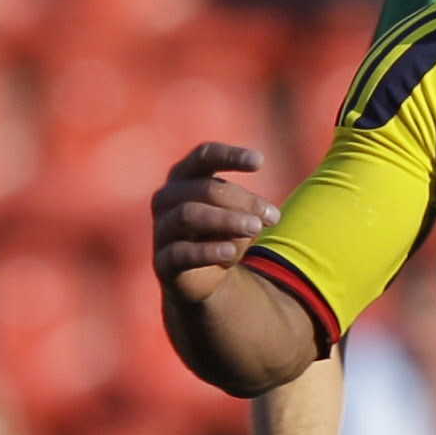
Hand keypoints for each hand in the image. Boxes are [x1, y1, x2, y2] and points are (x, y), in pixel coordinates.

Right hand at [154, 142, 279, 302]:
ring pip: (189, 215)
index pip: (203, 156)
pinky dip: (207, 251)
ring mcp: (162, 229)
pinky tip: (230, 253)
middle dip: (243, 200)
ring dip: (226, 220)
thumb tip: (267, 215)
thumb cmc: (223, 234)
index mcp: (185, 177)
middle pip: (205, 188)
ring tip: (255, 229)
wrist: (203, 278)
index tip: (260, 161)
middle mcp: (167, 198)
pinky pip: (181, 252)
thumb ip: (250, 210)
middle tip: (273, 217)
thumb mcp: (241, 216)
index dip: (229, 156)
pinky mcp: (163, 261)